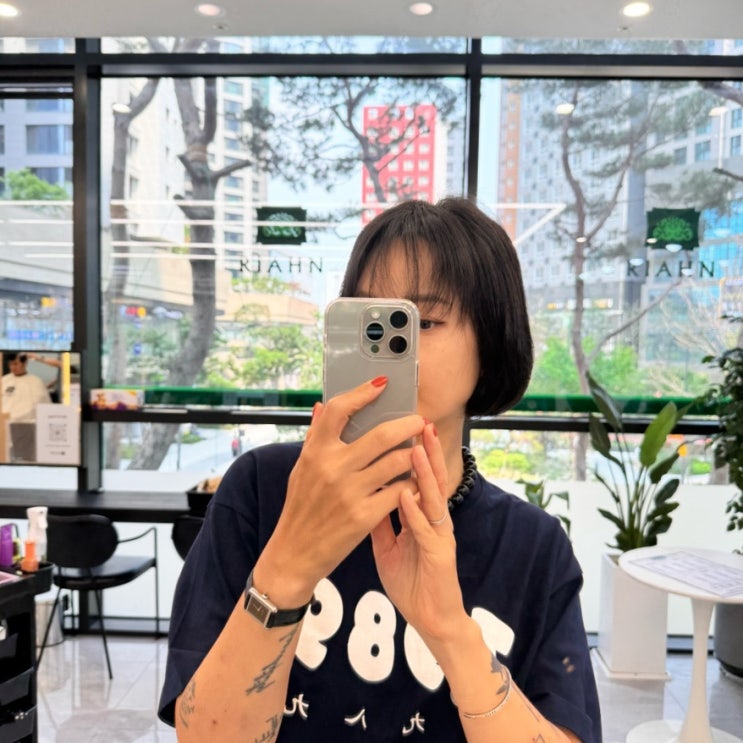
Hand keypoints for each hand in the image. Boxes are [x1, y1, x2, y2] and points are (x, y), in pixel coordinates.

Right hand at [255, 377, 425, 605]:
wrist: (294, 553)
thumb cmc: (300, 508)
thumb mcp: (301, 469)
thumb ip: (315, 438)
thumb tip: (321, 407)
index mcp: (315, 452)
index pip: (337, 410)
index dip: (361, 393)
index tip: (381, 384)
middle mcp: (332, 468)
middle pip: (381, 434)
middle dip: (408, 424)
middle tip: (419, 421)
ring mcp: (349, 492)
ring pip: (397, 461)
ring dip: (414, 454)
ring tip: (419, 451)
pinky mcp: (364, 516)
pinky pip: (399, 491)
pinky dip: (411, 483)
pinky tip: (415, 480)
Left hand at [370, 425, 467, 643]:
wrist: (432, 618)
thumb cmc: (412, 580)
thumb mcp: (388, 545)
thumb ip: (380, 517)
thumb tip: (364, 490)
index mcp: (422, 515)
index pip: (418, 476)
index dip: (414, 451)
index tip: (402, 425)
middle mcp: (434, 519)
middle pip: (431, 477)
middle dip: (426, 449)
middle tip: (418, 420)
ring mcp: (439, 535)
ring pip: (433, 496)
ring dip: (424, 471)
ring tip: (416, 445)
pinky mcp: (439, 555)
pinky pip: (426, 530)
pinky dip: (416, 511)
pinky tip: (407, 494)